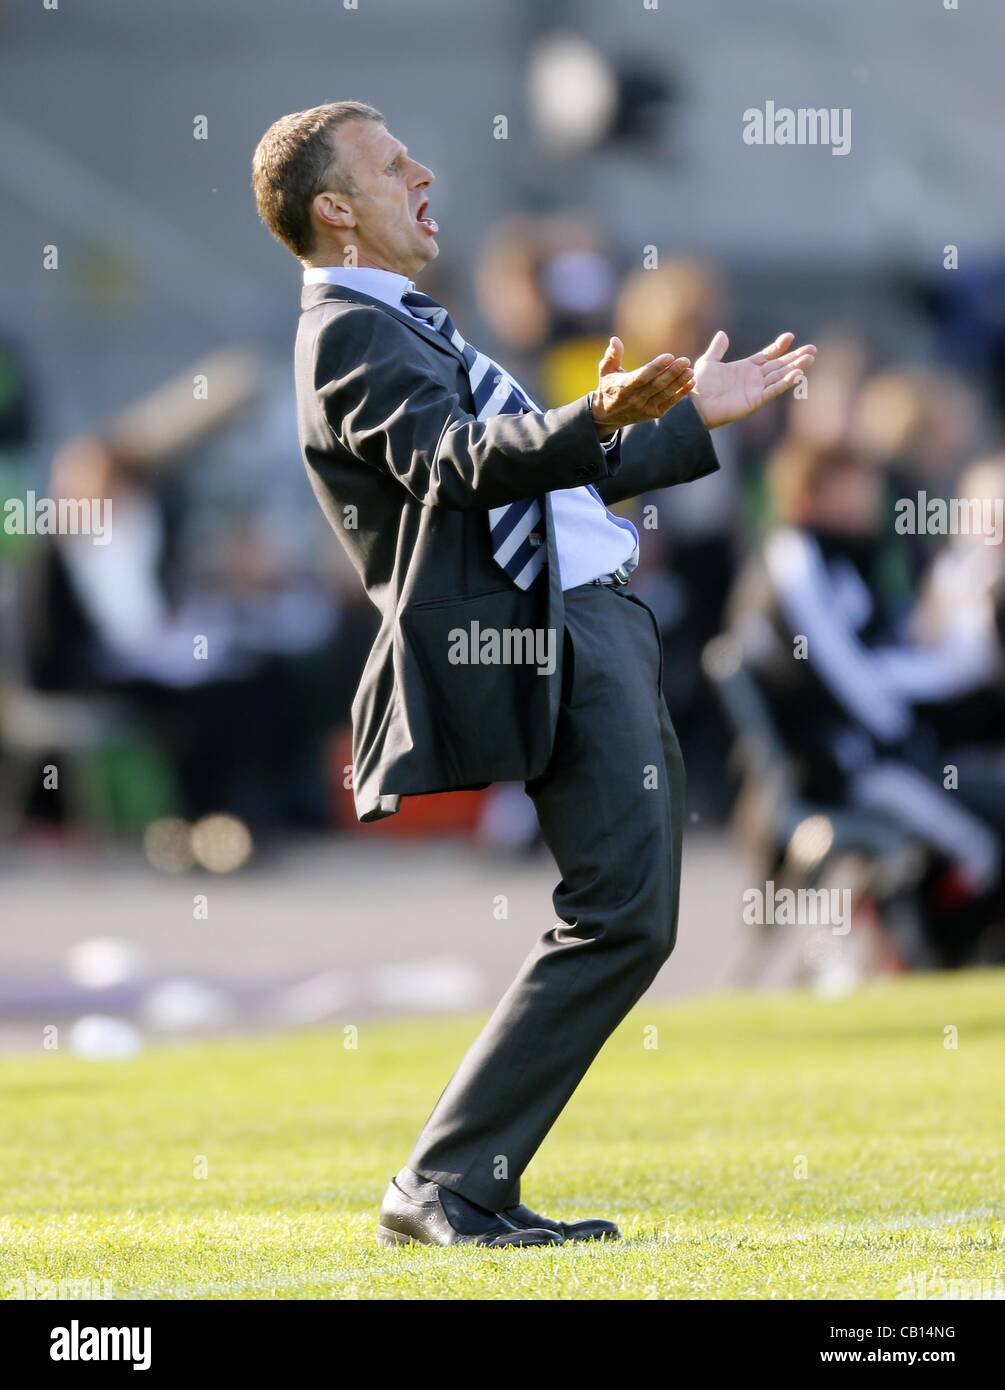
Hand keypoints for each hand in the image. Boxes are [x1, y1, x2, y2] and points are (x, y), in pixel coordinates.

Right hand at [591, 336, 694, 435]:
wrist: (608, 415)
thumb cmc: (608, 386)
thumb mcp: (605, 371)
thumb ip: (612, 355)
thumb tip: (615, 339)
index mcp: (623, 388)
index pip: (642, 377)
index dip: (656, 367)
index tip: (669, 356)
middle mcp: (635, 400)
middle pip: (657, 385)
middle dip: (672, 373)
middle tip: (685, 360)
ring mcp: (645, 409)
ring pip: (665, 394)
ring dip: (679, 382)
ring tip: (690, 370)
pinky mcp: (653, 414)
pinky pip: (670, 403)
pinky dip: (681, 393)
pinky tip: (691, 382)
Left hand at [690, 331, 816, 428]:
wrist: (696, 404)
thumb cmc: (700, 386)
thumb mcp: (708, 362)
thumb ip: (717, 349)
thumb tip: (722, 334)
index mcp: (745, 368)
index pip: (767, 356)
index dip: (779, 347)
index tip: (790, 336)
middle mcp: (754, 379)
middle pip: (779, 365)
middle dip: (795, 357)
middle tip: (812, 349)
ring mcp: (756, 390)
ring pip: (780, 376)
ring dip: (796, 368)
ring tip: (810, 358)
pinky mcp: (755, 401)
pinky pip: (774, 390)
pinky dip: (785, 383)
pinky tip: (797, 374)